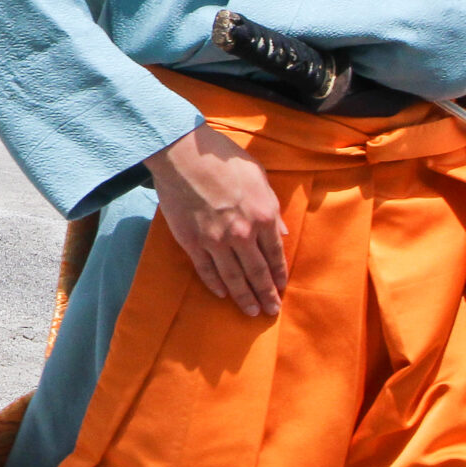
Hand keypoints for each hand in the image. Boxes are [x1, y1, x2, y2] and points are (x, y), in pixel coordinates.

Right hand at [145, 122, 287, 316]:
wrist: (183, 154)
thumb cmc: (223, 159)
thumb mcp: (259, 177)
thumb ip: (272, 206)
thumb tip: (282, 231)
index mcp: (263, 216)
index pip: (276, 254)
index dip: (280, 275)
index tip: (282, 288)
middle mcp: (242, 234)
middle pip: (258, 273)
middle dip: (266, 294)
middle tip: (272, 311)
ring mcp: (216, 240)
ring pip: (234, 278)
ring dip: (244, 297)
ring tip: (251, 312)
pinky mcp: (192, 242)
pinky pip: (206, 270)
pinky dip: (215, 284)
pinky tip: (222, 294)